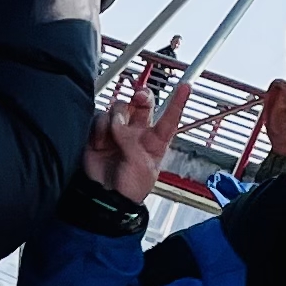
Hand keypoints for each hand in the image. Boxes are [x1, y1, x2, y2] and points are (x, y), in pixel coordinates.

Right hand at [85, 60, 191, 205]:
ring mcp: (118, 133)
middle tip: (138, 96)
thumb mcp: (141, 167)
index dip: (178, 102)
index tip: (185, 87)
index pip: (169, 119)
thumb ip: (131, 142)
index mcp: (155, 142)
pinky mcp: (99, 134)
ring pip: (119, 107)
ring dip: (116, 115)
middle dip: (142, 95)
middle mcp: (137, 134)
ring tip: (113, 133)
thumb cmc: (129, 189)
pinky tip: (100, 141)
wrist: (104, 198)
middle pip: (142, 104)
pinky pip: (99, 118)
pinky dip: (99, 127)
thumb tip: (117, 125)